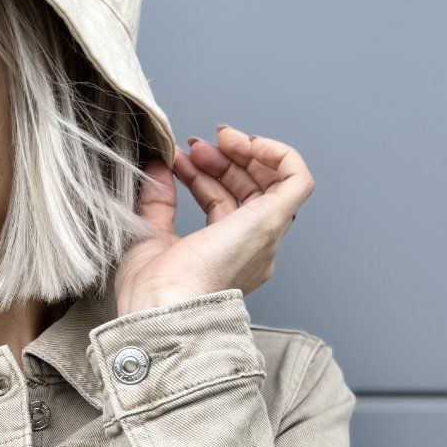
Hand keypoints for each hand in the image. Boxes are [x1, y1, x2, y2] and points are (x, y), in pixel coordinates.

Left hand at [115, 125, 314, 314]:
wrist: (162, 307)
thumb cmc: (152, 291)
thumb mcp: (149, 235)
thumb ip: (157, 201)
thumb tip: (159, 166)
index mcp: (222, 257)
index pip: (224, 205)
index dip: (204, 175)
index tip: (179, 158)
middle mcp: (248, 248)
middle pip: (249, 192)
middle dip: (222, 160)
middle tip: (194, 146)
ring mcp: (263, 236)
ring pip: (273, 183)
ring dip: (245, 153)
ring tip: (216, 139)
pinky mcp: (270, 222)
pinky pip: (297, 180)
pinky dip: (279, 154)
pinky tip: (248, 142)